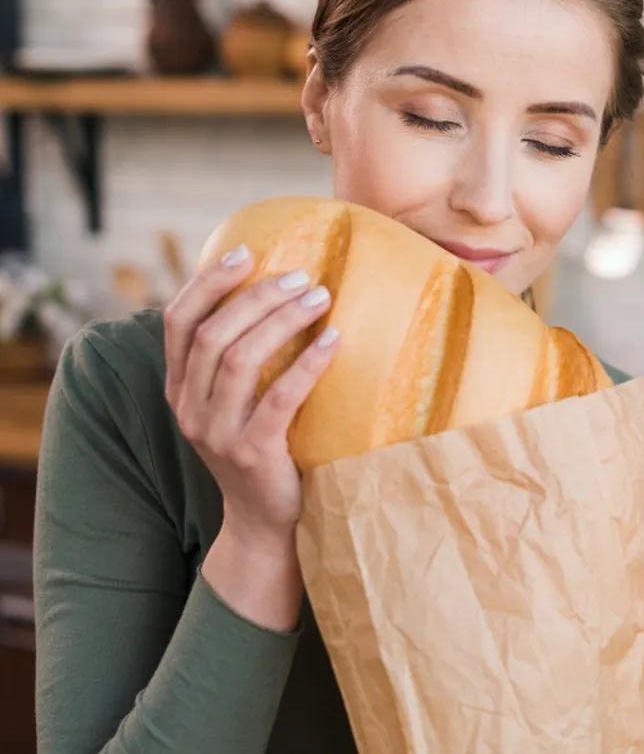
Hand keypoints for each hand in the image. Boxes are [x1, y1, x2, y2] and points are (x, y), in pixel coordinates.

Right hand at [163, 243, 340, 629]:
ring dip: (283, 321)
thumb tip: (274, 294)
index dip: (207, 282)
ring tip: (320, 298)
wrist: (264, 524)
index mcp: (180, 388)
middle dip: (258, 296)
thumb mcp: (236, 403)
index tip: (244, 251)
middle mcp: (189, 407)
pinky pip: (278, 398)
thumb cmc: (261, 449)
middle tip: (302, 276)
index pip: (178, 322)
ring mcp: (217, 432)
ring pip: (240, 359)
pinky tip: (334, 342)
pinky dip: (307, 364)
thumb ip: (239, 359)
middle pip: (213, 333)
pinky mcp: (252, 452)